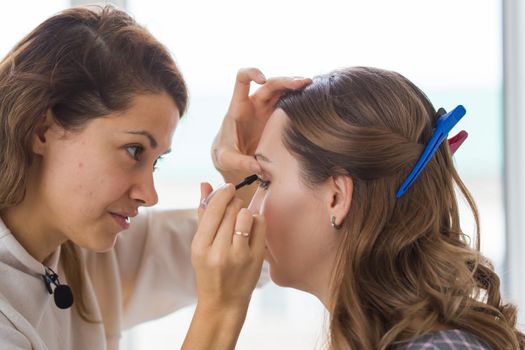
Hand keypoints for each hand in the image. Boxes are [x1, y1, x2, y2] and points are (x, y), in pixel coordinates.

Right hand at [192, 182, 265, 310]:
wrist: (223, 302)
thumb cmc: (209, 271)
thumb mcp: (199, 246)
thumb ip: (203, 214)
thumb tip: (205, 184)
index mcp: (200, 247)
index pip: (214, 209)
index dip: (223, 194)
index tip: (228, 188)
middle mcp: (219, 251)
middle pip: (231, 210)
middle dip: (234, 202)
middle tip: (234, 205)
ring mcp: (239, 256)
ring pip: (246, 215)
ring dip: (244, 211)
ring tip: (241, 219)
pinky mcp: (256, 258)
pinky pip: (260, 225)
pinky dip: (257, 221)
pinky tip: (251, 228)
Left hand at [212, 68, 311, 176]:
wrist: (233, 158)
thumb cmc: (225, 155)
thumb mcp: (227, 160)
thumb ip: (239, 162)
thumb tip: (257, 167)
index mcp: (239, 107)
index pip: (242, 79)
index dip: (251, 73)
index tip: (262, 79)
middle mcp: (255, 104)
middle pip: (271, 84)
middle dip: (286, 81)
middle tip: (303, 84)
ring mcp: (267, 110)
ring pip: (283, 91)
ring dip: (297, 87)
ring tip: (312, 88)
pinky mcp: (278, 118)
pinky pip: (290, 103)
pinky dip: (300, 99)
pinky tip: (312, 100)